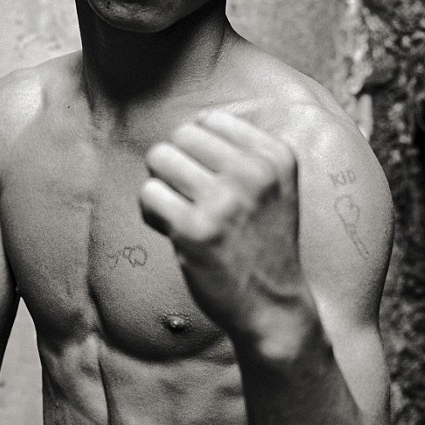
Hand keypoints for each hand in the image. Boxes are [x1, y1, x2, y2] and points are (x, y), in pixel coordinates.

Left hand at [139, 110, 316, 355]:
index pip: (211, 119)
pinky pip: (148, 194)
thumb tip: (190, 124)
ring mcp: (223, 201)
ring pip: (159, 157)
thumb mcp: (275, 185)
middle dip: (177, 162)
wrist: (273, 304)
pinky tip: (173, 229)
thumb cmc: (263, 241)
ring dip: (161, 184)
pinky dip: (152, 212)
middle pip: (181, 135)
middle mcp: (253, 173)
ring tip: (180, 209)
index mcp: (276, 156)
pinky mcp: (194, 230)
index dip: (200, 148)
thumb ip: (241, 150)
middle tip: (190, 195)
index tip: (211, 178)